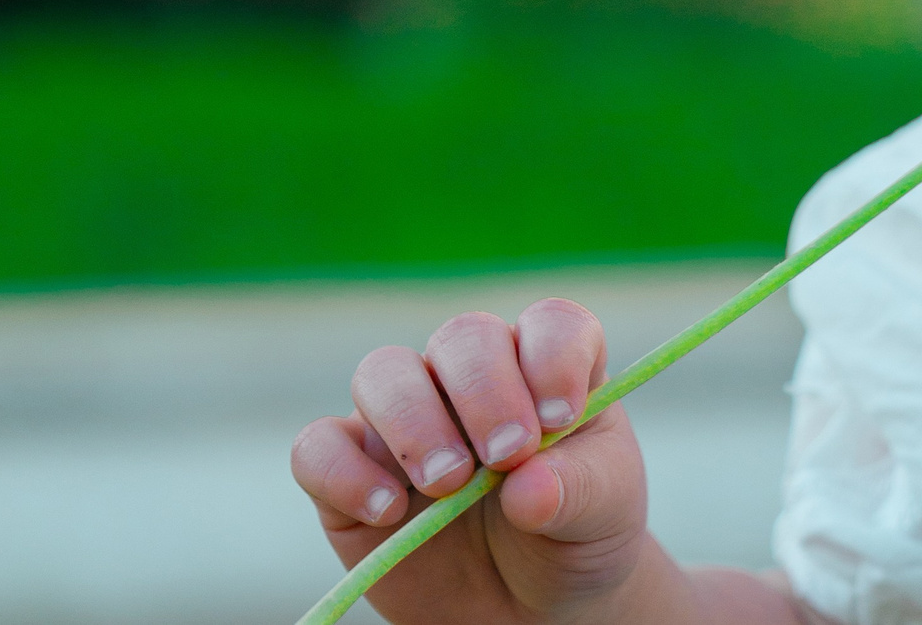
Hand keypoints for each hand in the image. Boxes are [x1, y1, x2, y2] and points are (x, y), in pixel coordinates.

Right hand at [291, 298, 657, 623]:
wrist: (527, 607)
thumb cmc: (574, 536)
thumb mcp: (603, 514)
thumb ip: (577, 490)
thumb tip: (527, 486)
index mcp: (549, 369)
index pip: (551, 325)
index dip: (553, 358)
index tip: (560, 419)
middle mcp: (474, 378)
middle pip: (463, 338)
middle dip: (484, 391)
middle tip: (506, 456)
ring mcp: (408, 418)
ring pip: (383, 372)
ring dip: (414, 420)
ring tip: (449, 483)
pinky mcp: (350, 470)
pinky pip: (318, 447)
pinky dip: (343, 473)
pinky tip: (387, 511)